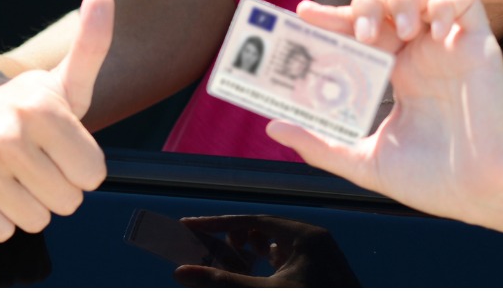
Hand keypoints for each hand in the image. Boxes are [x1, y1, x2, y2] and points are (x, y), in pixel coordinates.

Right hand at [0, 0, 112, 241]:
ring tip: (20, 175)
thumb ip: (93, 42)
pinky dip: (4, 219)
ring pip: (36, 220)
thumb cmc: (30, 102)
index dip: (86, 167)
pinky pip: (2, 230)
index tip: (69, 149)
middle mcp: (6, 135)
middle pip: (68, 201)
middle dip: (62, 188)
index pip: (93, 175)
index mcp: (42, 108)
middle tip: (43, 163)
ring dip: (34, 205)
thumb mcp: (67, 78)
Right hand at [173, 215, 357, 286]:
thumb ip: (222, 281)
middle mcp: (316, 240)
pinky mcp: (322, 271)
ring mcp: (321, 256)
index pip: (253, 220)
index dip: (219, 224)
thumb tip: (181, 272)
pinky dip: (267, 262)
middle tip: (209, 244)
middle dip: (234, 236)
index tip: (190, 225)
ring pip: (277, 244)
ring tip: (230, 256)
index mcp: (306, 237)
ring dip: (251, 249)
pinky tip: (253, 270)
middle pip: (265, 228)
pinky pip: (289, 258)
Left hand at [272, 0, 502, 225]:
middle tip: (359, 31)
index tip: (303, 14)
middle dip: (368, 0)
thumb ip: (321, 144)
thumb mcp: (366, 161)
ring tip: (397, 30)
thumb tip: (273, 128)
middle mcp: (421, 51)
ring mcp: (450, 44)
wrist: (485, 193)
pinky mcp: (479, 43)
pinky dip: (446, 2)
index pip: (360, 26)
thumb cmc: (434, 181)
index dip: (332, 14)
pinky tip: (434, 32)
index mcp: (397, 70)